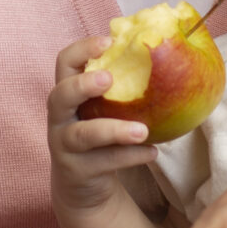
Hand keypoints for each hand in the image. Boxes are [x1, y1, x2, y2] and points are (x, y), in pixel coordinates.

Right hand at [46, 34, 158, 215]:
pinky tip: (152, 152)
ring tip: (143, 131)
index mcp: (68, 93)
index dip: (82, 50)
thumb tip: (167, 54)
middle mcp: (59, 117)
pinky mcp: (76, 171)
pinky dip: (130, 156)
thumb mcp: (104, 109)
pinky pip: (103, 162)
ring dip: (114, 130)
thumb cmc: (101, 133)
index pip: (64, 63)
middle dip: (82, 85)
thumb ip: (122, 87)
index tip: (109, 42)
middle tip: (109, 79)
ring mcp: (64, 145)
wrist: (82, 185)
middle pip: (59, 96)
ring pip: (83, 135)